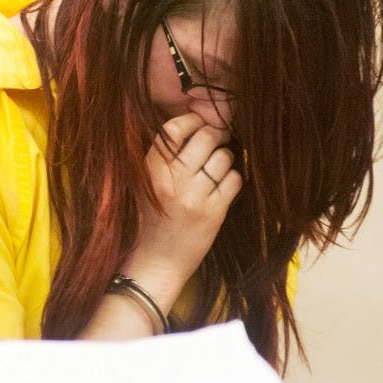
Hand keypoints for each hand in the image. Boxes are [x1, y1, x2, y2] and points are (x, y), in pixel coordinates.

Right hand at [121, 112, 242, 312]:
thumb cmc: (151, 219)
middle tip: (217, 140)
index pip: (174, 128)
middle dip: (216, 135)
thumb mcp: (147, 183)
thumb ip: (165, 156)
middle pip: (206, 137)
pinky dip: (232, 180)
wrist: (156, 262)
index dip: (192, 120)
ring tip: (215, 170)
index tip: (199, 124)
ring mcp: (195, 196)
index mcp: (152, 169)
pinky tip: (222, 188)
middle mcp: (173, 179)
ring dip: (224, 159)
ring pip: (224, 156)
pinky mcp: (214, 212)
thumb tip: (196, 123)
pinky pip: (234, 179)